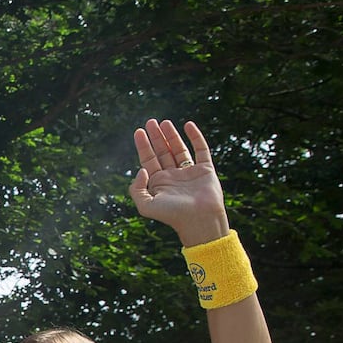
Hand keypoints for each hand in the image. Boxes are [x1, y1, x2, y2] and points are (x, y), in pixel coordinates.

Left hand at [129, 119, 228, 246]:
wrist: (199, 220)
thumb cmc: (172, 216)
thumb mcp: (146, 206)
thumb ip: (137, 189)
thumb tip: (141, 169)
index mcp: (158, 183)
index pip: (148, 160)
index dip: (143, 146)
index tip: (139, 131)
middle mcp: (172, 176)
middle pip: (162, 151)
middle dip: (156, 137)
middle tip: (150, 122)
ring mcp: (189, 172)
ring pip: (179, 149)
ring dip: (171, 135)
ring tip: (164, 122)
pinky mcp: (205, 169)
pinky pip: (200, 149)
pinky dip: (195, 137)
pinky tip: (188, 125)